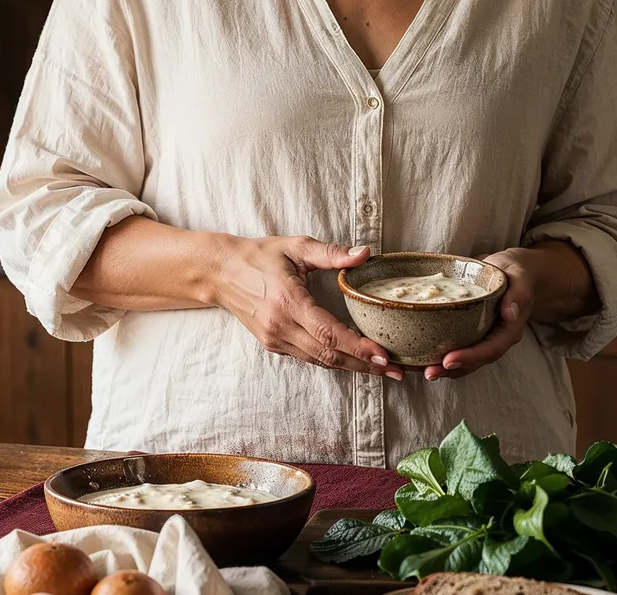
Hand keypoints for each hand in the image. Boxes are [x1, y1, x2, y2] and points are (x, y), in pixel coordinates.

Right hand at [209, 236, 402, 379]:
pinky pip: (308, 357)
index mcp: (289, 302)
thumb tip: (365, 253)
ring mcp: (275, 339)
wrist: (220, 272)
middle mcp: (281, 326)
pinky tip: (354, 361)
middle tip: (397, 370)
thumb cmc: (260, 255)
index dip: (359, 347)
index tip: (385, 355)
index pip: (329, 332)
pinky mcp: (273, 344)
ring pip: (320, 361)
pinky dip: (333, 361)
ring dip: (352, 367)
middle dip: (365, 365)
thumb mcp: (296, 246)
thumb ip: (331, 253)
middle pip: (329, 354)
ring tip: (383, 370)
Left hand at [422, 247, 534, 380]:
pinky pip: (455, 347)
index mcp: (509, 331)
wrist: (512, 270)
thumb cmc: (516, 272)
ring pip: (463, 359)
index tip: (449, 361)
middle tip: (428, 372)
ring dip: (441, 367)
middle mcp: (495, 339)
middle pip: (474, 361)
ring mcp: (482, 337)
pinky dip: (437, 354)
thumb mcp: (520, 278)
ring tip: (418, 370)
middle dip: (450, 369)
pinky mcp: (469, 332)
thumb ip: (517, 295)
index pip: (490, 349)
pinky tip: (417, 357)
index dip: (470, 357)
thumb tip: (509, 314)